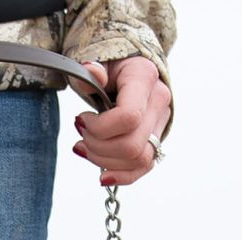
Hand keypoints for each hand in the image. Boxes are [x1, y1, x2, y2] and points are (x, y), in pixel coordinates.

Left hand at [72, 57, 171, 186]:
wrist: (129, 69)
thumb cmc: (110, 66)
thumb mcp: (98, 61)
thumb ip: (92, 70)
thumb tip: (90, 71)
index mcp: (145, 77)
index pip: (129, 117)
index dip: (100, 128)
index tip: (82, 119)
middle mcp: (159, 102)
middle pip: (132, 145)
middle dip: (98, 147)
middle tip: (81, 135)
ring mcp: (160, 123)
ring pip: (139, 160)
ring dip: (105, 161)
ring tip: (85, 147)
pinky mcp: (156, 140)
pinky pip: (145, 167)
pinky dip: (122, 175)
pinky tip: (102, 175)